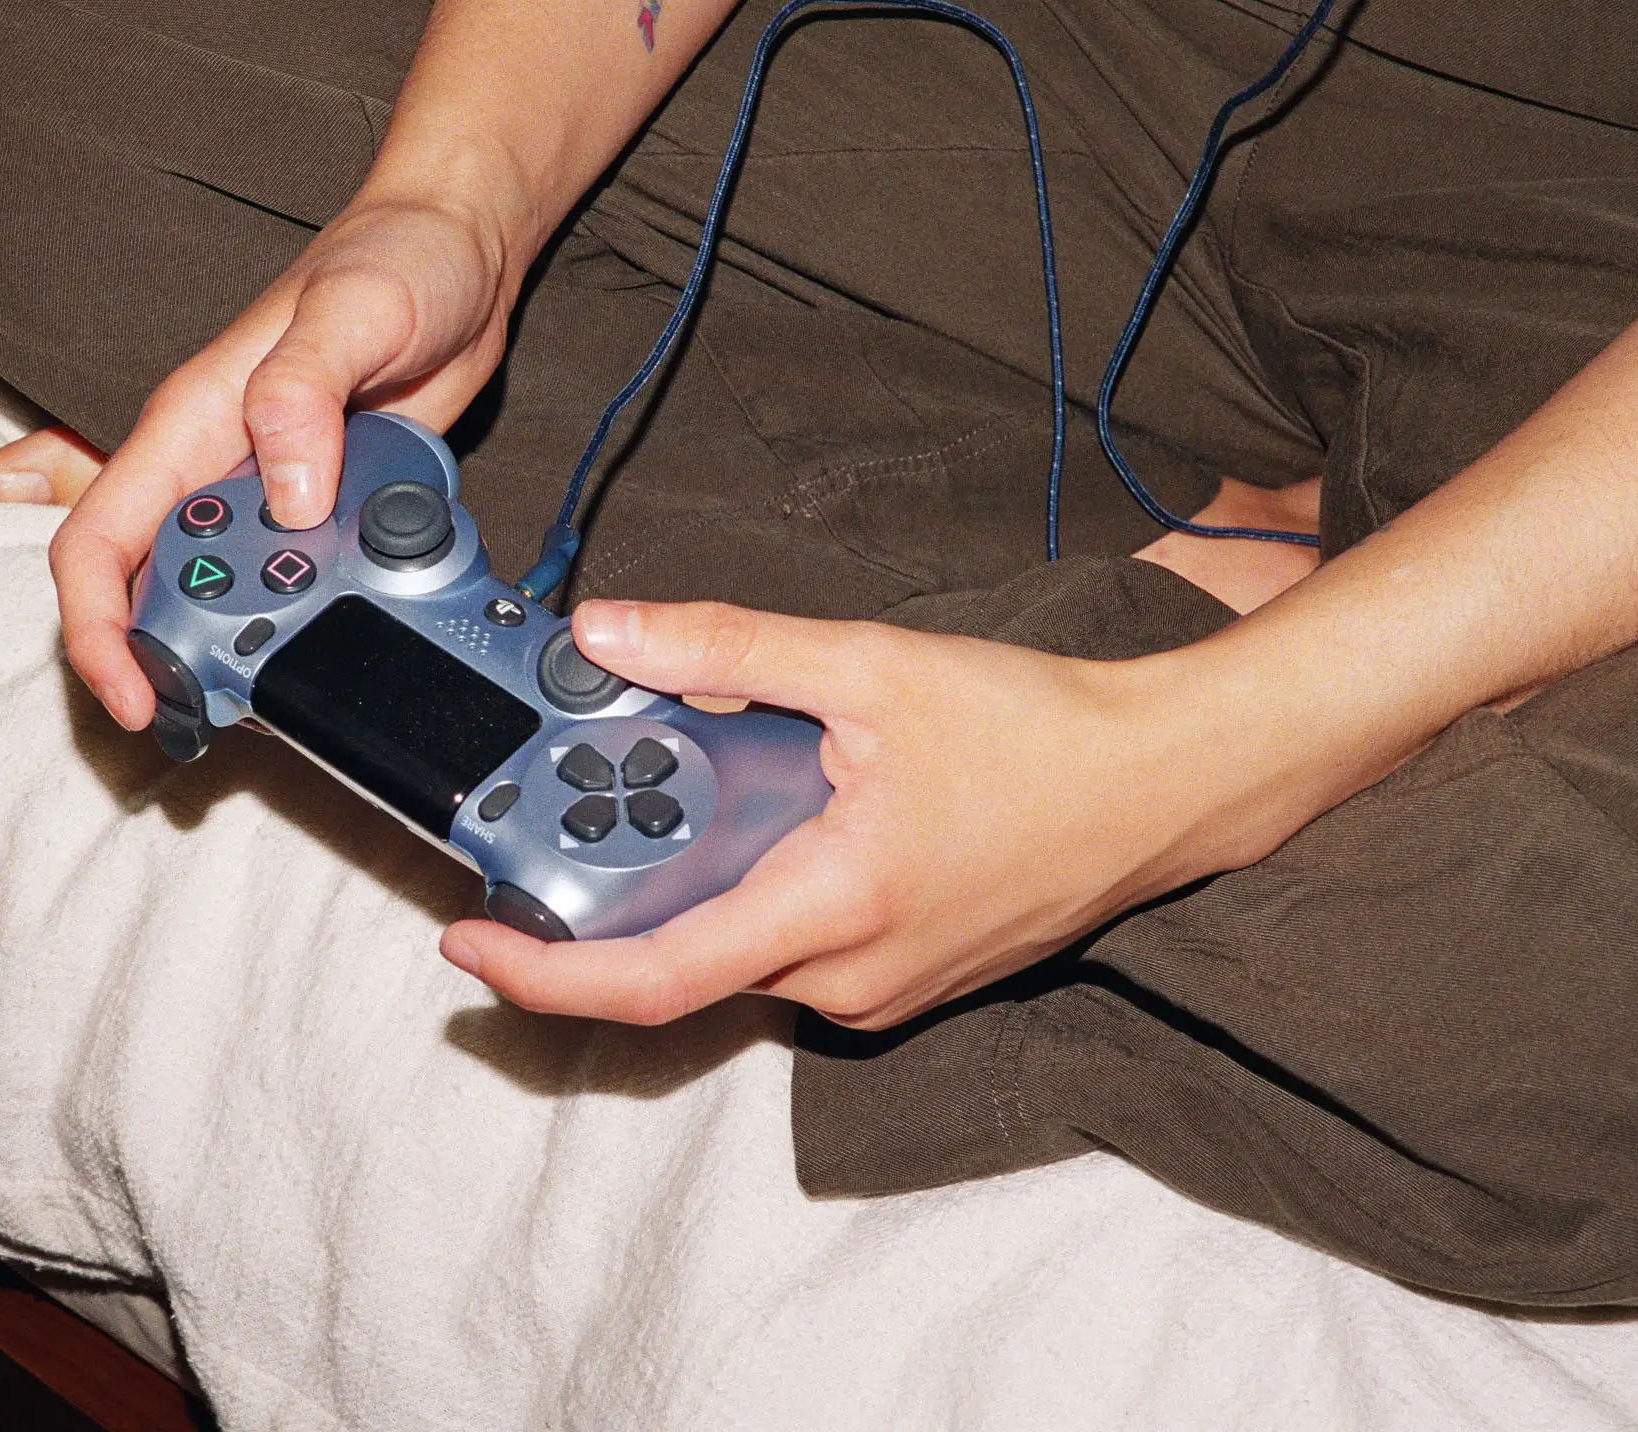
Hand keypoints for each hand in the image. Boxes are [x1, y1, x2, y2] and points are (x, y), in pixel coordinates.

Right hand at [49, 195, 517, 728]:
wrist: (463, 252)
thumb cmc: (398, 258)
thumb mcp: (355, 311)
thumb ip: (305, 391)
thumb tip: (284, 491)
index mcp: (191, 424)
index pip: (99, 539)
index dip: (95, 629)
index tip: (134, 696)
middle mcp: (217, 469)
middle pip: (155, 593)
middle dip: (175, 665)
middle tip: (228, 719)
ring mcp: (272, 496)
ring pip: (233, 599)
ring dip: (256, 651)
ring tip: (303, 688)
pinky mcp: (330, 512)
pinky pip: (307, 586)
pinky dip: (322, 622)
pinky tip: (357, 639)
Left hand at [439, 600, 1266, 1029]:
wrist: (1168, 783)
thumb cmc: (1042, 731)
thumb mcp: (871, 666)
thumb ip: (727, 649)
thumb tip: (603, 635)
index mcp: (830, 910)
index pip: (651, 979)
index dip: (543, 975)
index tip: (468, 947)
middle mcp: (848, 977)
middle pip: (683, 966)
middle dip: (609, 905)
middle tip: (568, 822)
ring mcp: (882, 989)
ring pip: (741, 957)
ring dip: (690, 889)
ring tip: (680, 793)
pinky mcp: (907, 977)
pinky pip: (795, 952)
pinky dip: (752, 896)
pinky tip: (768, 815)